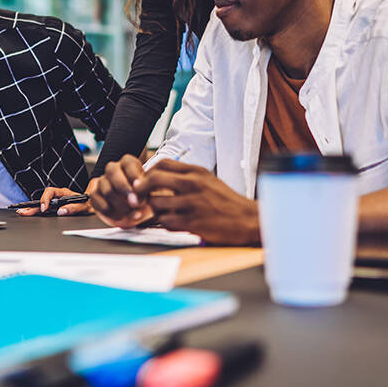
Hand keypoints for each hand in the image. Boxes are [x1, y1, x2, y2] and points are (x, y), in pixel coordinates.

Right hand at [14, 187, 92, 216]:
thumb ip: (74, 208)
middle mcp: (58, 197)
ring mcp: (56, 203)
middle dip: (32, 205)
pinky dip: (37, 212)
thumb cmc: (89, 204)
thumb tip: (61, 211)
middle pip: (42, 199)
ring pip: (42, 205)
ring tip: (23, 213)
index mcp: (64, 193)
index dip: (45, 200)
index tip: (44, 209)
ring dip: (32, 209)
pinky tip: (30, 214)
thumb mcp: (84, 207)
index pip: (50, 192)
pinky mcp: (55, 209)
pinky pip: (45, 209)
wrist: (93, 206)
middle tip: (24, 211)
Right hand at [89, 154, 153, 227]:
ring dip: (122, 205)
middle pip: (113, 172)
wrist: (133, 210)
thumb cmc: (142, 196)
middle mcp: (113, 169)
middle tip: (135, 203)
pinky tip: (121, 216)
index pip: (128, 163)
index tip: (141, 189)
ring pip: (108, 191)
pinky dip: (112, 213)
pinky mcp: (95, 195)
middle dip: (125, 189)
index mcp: (128, 163)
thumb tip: (140, 195)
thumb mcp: (148, 190)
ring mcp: (102, 181)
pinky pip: (100, 203)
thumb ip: (145, 189)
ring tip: (133, 213)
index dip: (134, 176)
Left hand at [136, 159, 260, 244]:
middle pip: (153, 179)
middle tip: (138, 196)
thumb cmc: (227, 201)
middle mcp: (193, 184)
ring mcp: (192, 203)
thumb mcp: (209, 180)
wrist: (248, 220)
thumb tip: (161, 175)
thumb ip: (187, 176)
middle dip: (141, 188)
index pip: (163, 163)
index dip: (148, 172)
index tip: (144, 181)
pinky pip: (165, 221)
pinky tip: (173, 222)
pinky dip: (165, 223)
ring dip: (155, 209)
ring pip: (156, 203)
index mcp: (197, 172)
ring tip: (163, 212)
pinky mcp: (193, 222)